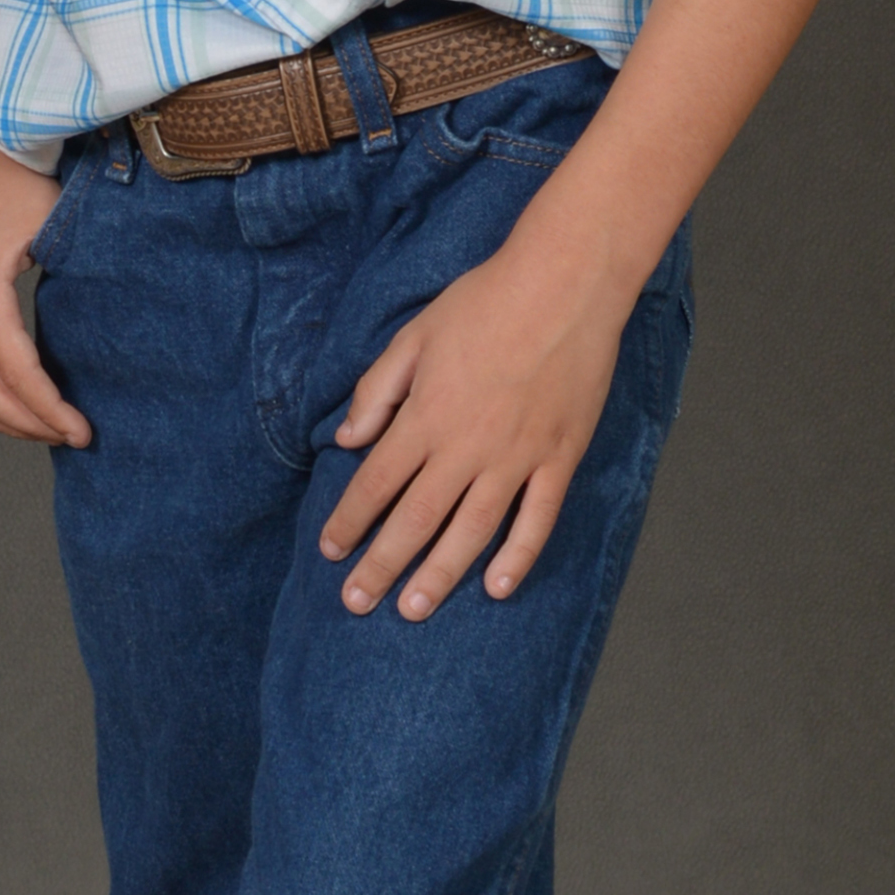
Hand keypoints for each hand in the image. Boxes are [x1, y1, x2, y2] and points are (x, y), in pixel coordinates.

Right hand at [0, 119, 92, 448]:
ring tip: (48, 427)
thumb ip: (79, 272)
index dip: (52, 412)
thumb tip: (117, 322)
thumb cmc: (10, 171)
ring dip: (4, 419)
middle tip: (74, 436)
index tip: (85, 431)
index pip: (18, 377)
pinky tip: (18, 397)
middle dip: (31, 427)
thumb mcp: (54, 221)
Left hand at [316, 229, 627, 619]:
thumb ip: (378, 389)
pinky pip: (536, 519)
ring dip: (439, 574)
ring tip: (412, 609)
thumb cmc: (484, 302)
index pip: (376, 482)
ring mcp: (516, 457)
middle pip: (415, 519)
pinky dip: (517, 557)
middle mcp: (466, 446)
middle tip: (357, 602)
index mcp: (426, 415)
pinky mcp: (559, 458)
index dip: (349, 521)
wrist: (564, 285)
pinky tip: (496, 587)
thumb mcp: (415, 334)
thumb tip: (347, 438)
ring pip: (471, 531)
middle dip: (381, 566)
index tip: (330, 552)